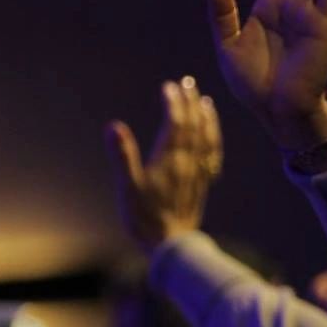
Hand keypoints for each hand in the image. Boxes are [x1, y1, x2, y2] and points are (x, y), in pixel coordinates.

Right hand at [106, 77, 221, 253]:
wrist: (171, 245)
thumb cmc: (145, 218)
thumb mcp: (128, 187)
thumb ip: (123, 155)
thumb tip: (113, 126)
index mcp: (170, 160)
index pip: (176, 124)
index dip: (173, 103)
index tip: (169, 86)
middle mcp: (188, 162)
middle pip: (193, 126)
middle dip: (190, 102)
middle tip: (187, 82)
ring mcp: (198, 172)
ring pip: (206, 138)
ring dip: (205, 117)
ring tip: (204, 100)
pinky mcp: (202, 183)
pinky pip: (213, 155)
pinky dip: (213, 139)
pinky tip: (211, 133)